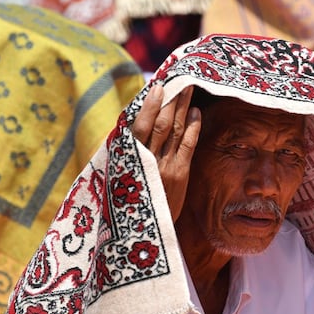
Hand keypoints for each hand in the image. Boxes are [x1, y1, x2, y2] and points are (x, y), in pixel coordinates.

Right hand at [131, 84, 200, 221]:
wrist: (141, 233)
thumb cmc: (126, 201)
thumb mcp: (117, 175)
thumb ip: (125, 150)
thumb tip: (131, 124)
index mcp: (128, 159)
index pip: (140, 127)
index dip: (151, 106)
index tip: (158, 86)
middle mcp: (147, 161)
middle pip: (162, 123)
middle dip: (171, 100)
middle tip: (180, 79)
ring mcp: (165, 167)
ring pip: (176, 130)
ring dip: (183, 108)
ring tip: (189, 89)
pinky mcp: (180, 175)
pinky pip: (188, 146)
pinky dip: (193, 128)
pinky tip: (196, 112)